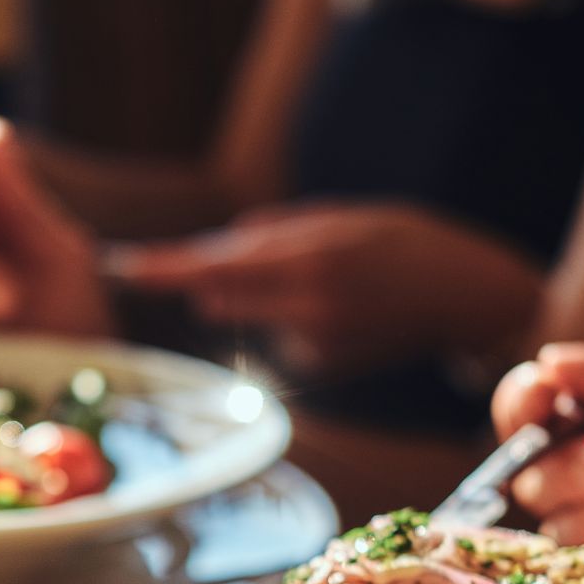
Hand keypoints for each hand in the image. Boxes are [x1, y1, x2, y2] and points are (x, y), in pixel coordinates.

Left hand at [112, 203, 537, 378]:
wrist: (462, 298)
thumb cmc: (404, 242)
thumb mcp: (340, 217)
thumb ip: (272, 239)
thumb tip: (212, 267)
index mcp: (313, 262)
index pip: (219, 267)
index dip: (166, 269)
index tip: (121, 267)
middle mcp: (308, 310)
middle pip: (221, 297)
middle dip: (209, 279)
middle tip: (244, 260)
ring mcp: (314, 345)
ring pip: (249, 315)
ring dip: (261, 295)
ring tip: (326, 279)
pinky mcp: (320, 366)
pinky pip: (277, 335)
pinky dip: (287, 318)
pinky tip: (335, 310)